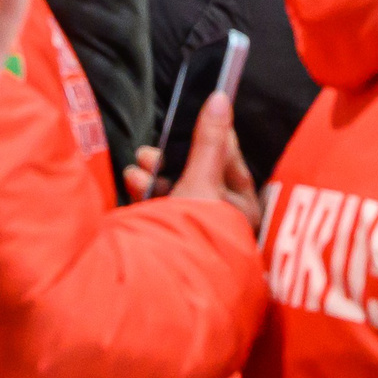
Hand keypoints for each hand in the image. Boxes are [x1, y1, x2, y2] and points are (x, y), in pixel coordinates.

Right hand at [129, 89, 259, 230]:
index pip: (232, 164)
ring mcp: (195, 229)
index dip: (214, 139)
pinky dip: (147, 191)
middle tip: (152, 150)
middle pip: (199, 175)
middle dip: (174, 158)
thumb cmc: (193, 232)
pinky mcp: (169, 236)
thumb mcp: (202, 181)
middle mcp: (223, 221)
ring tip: (138, 167)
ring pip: (177, 189)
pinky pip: (160, 205)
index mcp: (244, 211)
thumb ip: (208, 141)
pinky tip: (133, 180)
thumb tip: (221, 98)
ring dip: (156, 174)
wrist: (159, 279)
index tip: (199, 116)